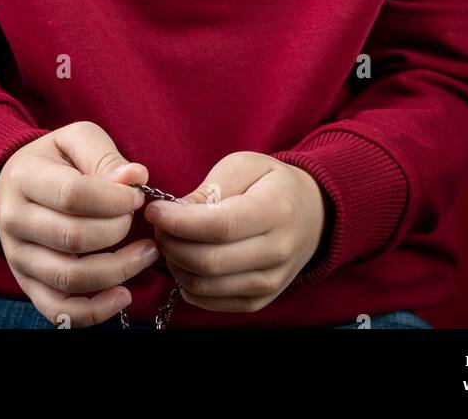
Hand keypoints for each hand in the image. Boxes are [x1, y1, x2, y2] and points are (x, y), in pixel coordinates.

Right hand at [0, 121, 159, 326]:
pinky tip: (123, 294)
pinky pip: (59, 310)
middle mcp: (14, 220)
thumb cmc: (55, 159)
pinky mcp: (27, 285)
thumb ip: (104, 156)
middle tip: (139, 220)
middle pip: (73, 238)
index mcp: (25, 177)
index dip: (114, 199)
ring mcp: (18, 257)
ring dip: (117, 270)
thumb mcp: (76, 140)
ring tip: (146, 254)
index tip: (137, 197)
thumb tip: (135, 178)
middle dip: (118, 231)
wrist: (14, 183)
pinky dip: (94, 311)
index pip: (73, 195)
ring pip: (69, 278)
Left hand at [143, 152, 327, 313]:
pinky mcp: (261, 301)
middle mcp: (277, 252)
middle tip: (159, 226)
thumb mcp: (245, 165)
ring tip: (171, 242)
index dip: (179, 222)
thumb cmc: (272, 183)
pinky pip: (213, 303)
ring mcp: (271, 282)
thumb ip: (210, 187)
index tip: (155, 211)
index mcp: (275, 211)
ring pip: (206, 287)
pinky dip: (189, 286)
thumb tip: (175, 212)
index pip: (219, 227)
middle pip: (209, 262)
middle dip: (172, 245)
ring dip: (176, 266)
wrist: (313, 214)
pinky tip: (186, 262)